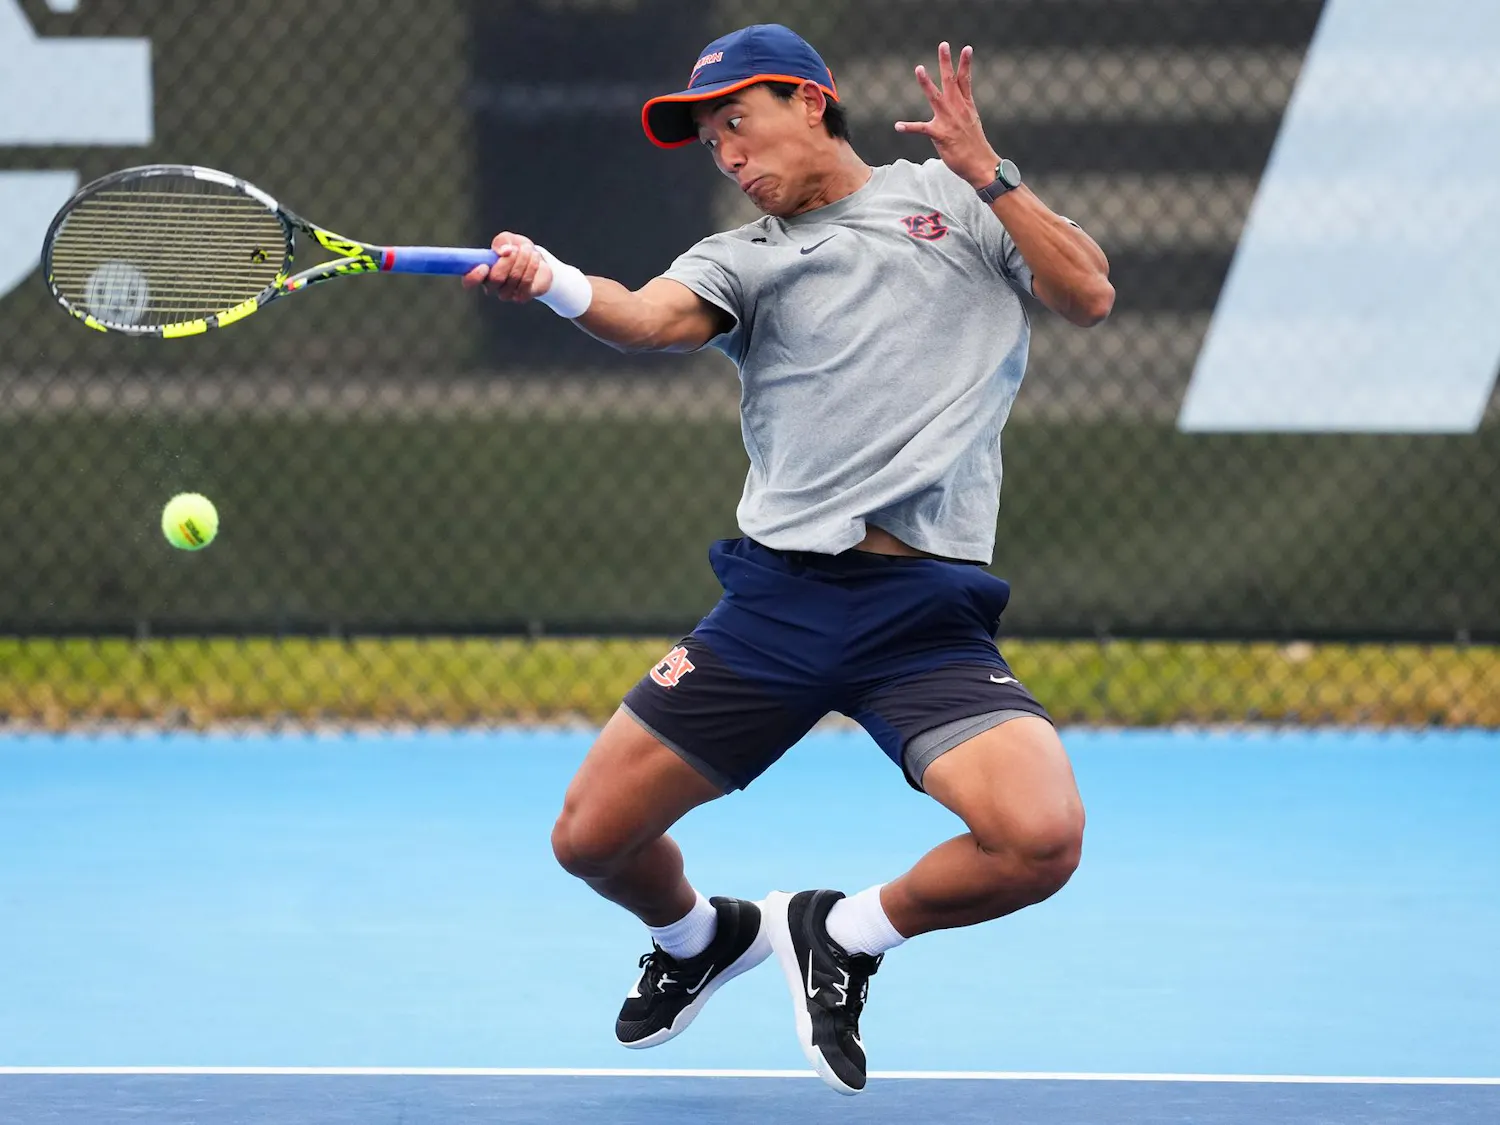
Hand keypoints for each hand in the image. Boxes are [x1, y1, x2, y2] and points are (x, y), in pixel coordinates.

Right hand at [462, 232, 553, 301]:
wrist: (536, 259)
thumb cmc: (516, 249)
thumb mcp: (508, 240)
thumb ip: (502, 241)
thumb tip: (503, 251)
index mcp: (481, 272)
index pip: (469, 281)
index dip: (474, 276)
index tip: (484, 266)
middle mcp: (491, 286)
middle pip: (496, 279)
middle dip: (508, 260)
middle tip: (515, 249)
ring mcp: (506, 294)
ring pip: (513, 278)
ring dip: (523, 259)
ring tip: (528, 249)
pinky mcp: (521, 297)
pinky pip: (526, 282)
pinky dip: (532, 265)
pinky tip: (534, 257)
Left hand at [894, 42, 1000, 189]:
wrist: (981, 165)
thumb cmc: (975, 146)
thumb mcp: (972, 123)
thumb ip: (962, 111)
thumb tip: (957, 107)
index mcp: (966, 106)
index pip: (965, 80)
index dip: (965, 64)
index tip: (966, 48)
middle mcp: (958, 109)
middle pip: (951, 81)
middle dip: (946, 62)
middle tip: (943, 45)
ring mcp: (949, 121)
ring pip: (936, 97)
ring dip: (926, 82)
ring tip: (919, 68)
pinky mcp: (940, 135)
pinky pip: (921, 129)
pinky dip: (909, 127)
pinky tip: (898, 126)